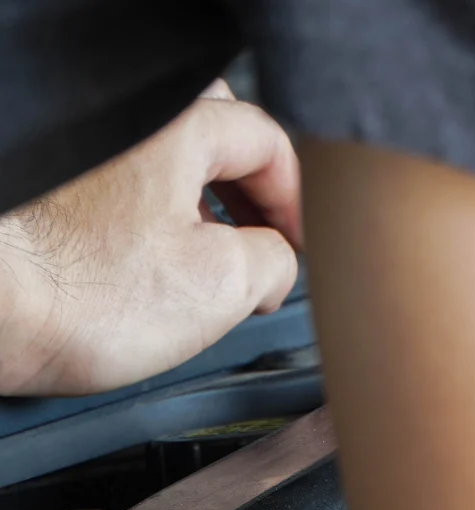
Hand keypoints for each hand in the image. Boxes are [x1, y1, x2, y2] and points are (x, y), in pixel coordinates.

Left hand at [0, 83, 301, 396]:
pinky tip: (149, 268)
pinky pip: (125, 186)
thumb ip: (279, 259)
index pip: (267, 141)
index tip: (297, 247)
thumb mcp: (229, 284)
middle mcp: (127, 128)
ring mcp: (86, 155)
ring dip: (200, 209)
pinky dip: (151, 219)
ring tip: (205, 269)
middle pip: (215, 139)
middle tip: (259, 248)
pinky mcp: (55, 188)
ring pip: (168, 164)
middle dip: (247, 193)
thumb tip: (278, 262)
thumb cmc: (85, 294)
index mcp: (178, 127)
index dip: (296, 201)